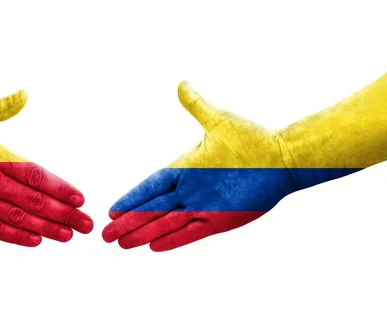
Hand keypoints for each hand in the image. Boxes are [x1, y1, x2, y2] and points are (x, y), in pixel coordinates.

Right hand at [0, 90, 92, 246]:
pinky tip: (35, 241)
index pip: (35, 175)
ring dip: (47, 228)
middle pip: (34, 200)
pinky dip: (16, 237)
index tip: (79, 198)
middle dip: (64, 213)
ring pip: (18, 218)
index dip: (60, 188)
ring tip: (69, 236)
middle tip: (86, 225)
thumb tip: (24, 94)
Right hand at [103, 81, 296, 251]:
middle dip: (128, 222)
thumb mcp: (219, 120)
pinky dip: (172, 240)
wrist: (282, 159)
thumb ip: (196, 106)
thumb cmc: (252, 139)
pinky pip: (190, 233)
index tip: (111, 209)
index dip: (131, 198)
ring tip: (121, 245)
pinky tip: (153, 247)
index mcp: (185, 168)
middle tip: (104, 235)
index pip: (150, 186)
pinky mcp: (220, 220)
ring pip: (165, 224)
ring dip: (143, 234)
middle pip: (151, 209)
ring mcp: (203, 207)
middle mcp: (190, 190)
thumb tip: (181, 84)